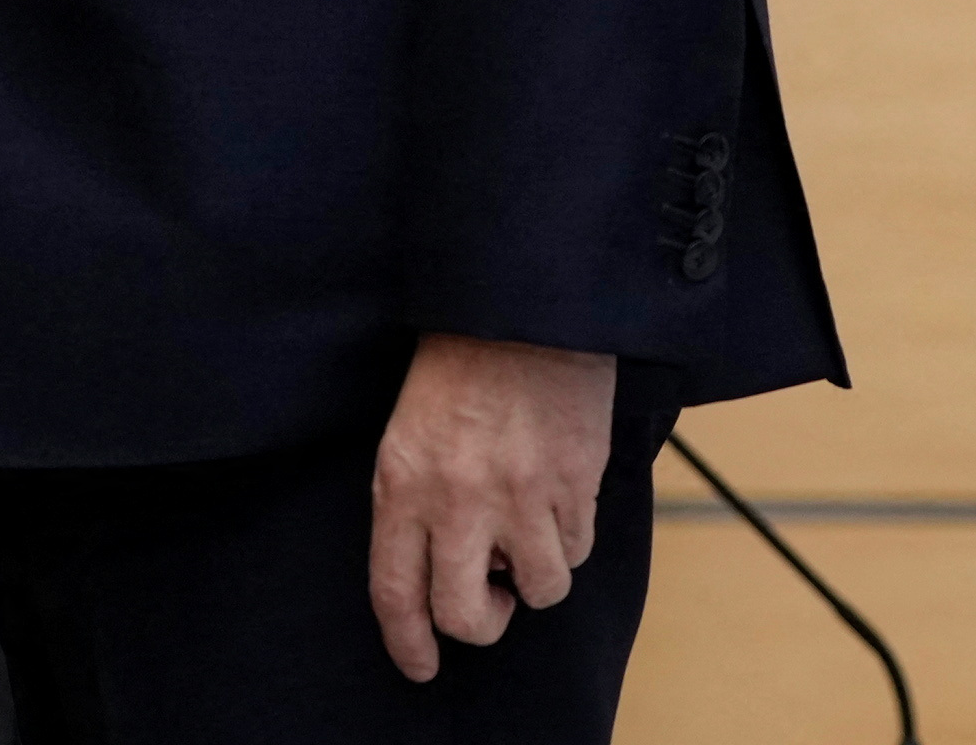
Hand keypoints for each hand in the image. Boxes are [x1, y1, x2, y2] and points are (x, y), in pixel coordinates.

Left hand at [366, 333, 616, 681]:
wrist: (522, 309)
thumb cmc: (457, 367)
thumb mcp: (407, 433)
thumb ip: (413, 505)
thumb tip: (436, 577)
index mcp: (403, 484)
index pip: (396, 593)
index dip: (408, 644)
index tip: (421, 666)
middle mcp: (458, 500)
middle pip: (467, 617)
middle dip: (484, 623)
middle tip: (492, 598)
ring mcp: (522, 496)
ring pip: (540, 591)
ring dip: (536, 573)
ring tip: (528, 528)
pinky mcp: (576, 485)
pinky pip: (579, 549)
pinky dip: (570, 537)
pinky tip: (557, 497)